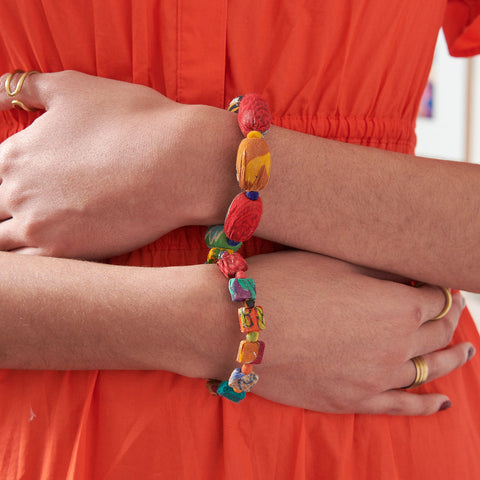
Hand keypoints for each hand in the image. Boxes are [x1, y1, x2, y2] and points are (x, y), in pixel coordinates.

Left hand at [0, 70, 226, 258]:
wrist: (180, 161)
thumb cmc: (133, 120)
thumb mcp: (73, 87)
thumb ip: (25, 87)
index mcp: (14, 154)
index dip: (4, 176)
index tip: (22, 183)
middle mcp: (18, 194)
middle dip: (7, 207)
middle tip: (38, 206)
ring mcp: (40, 228)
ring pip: (2, 244)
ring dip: (11, 238)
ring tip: (42, 229)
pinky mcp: (69, 254)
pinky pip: (31, 269)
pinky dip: (29, 266)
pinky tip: (44, 256)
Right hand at [215, 250, 472, 413]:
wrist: (235, 325)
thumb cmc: (282, 283)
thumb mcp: (336, 263)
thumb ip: (380, 271)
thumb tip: (405, 274)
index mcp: (396, 305)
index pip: (438, 297)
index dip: (442, 287)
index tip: (440, 283)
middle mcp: (395, 346)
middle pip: (437, 332)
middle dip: (449, 317)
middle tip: (451, 308)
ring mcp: (375, 379)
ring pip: (428, 370)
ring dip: (449, 357)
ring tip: (463, 351)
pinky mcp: (351, 400)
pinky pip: (401, 408)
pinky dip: (426, 406)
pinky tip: (440, 403)